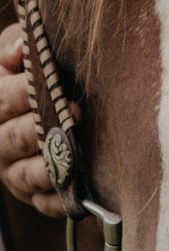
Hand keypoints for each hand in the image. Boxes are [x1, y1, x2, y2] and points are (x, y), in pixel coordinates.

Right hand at [0, 22, 62, 215]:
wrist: (46, 108)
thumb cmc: (34, 77)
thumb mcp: (18, 57)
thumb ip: (15, 47)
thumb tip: (21, 47)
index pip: (1, 100)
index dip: (23, 93)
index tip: (51, 81)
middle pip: (14, 138)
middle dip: (42, 126)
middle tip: (75, 112)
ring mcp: (14, 173)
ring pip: (27, 174)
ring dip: (52, 164)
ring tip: (76, 152)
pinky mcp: (35, 196)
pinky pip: (46, 203)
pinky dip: (61, 200)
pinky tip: (79, 193)